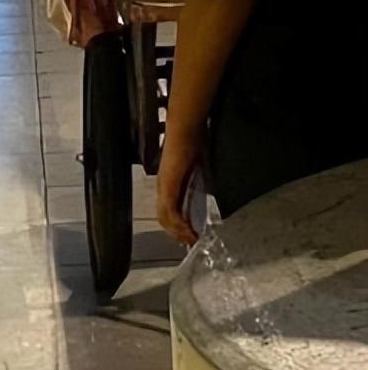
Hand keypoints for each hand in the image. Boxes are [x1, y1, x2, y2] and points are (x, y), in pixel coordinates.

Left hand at [156, 128, 205, 246]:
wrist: (187, 127)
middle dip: (178, 233)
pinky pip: (170, 211)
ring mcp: (164, 185)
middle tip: (192, 242)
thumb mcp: (198, 166)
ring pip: (165, 218)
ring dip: (179, 232)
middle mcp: (163, 186)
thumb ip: (197, 180)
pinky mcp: (168, 184)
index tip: (192, 235)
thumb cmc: (193, 141)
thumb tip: (206, 191)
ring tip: (193, 240)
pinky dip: (179, 225)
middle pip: (164, 218)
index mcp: (169, 182)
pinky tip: (189, 232)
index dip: (178, 225)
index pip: (169, 211)